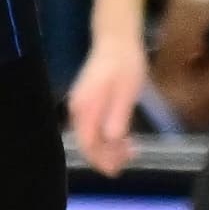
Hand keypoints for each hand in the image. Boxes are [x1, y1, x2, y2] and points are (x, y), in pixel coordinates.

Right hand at [68, 30, 147, 175]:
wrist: (116, 39)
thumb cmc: (125, 63)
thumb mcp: (127, 91)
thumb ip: (118, 116)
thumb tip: (111, 140)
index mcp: (86, 107)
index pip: (88, 143)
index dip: (100, 160)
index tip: (116, 170)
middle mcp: (78, 109)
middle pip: (88, 142)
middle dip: (107, 156)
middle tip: (129, 160)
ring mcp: (81, 105)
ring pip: (91, 135)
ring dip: (109, 147)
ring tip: (130, 151)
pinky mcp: (87, 101)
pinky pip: (93, 125)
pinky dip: (107, 135)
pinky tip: (123, 137)